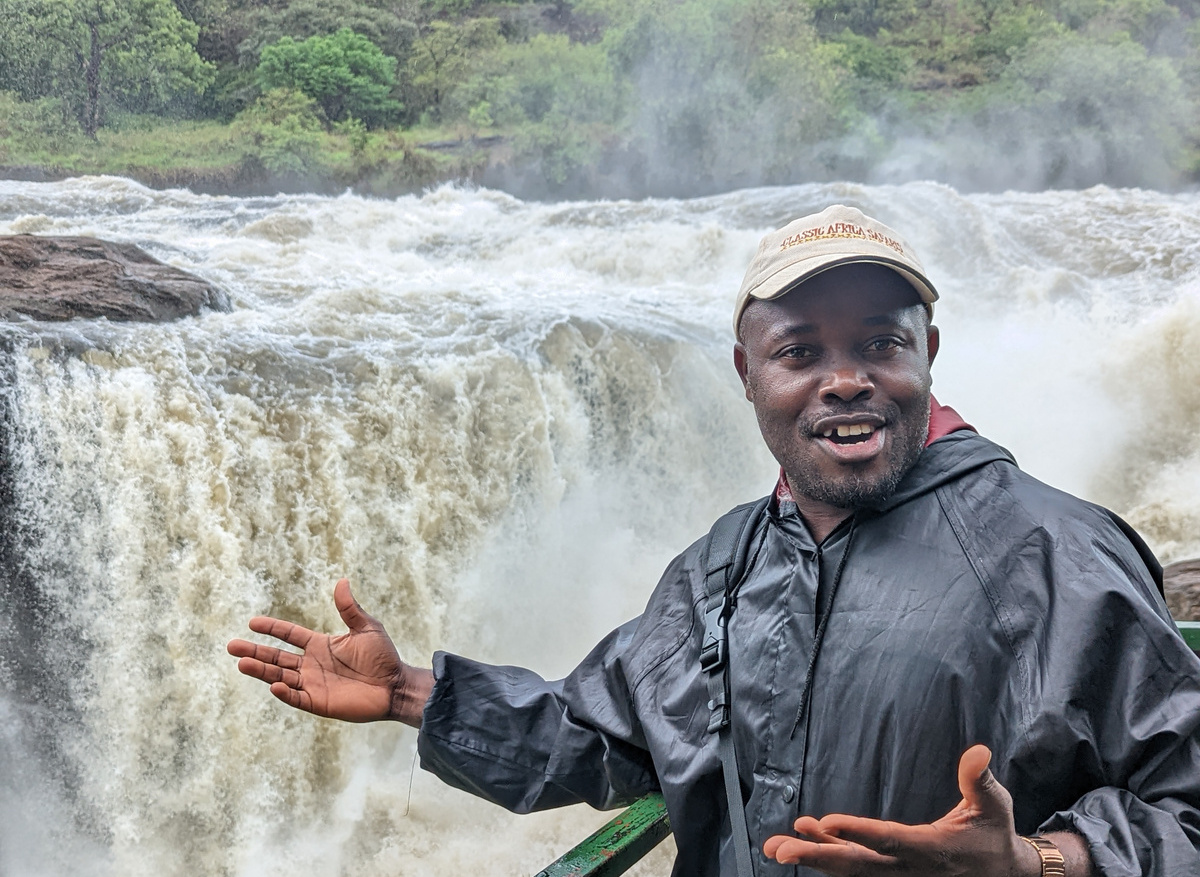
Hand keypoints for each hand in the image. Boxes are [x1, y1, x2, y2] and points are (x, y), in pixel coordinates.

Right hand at [227, 578, 433, 726]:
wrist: (395, 685)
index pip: (289, 635)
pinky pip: (296, 698)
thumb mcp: (366, 628)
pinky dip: (284, 693)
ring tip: (241, 663)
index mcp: (320, 645)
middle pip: (277, 657)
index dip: (272, 628)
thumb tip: (342, 581)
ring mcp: (313, 684)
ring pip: (280, 676)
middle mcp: (311, 664)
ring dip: (261, 671)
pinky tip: (273, 685)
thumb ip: (350, 608)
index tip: (252, 622)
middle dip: (255, 652)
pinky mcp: (318, 702)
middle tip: (232, 646)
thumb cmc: (383, 657)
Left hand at [762, 744, 1045, 875]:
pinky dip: (825, 852)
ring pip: (847, 869)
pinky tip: (801, 835)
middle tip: (781, 850)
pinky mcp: (889, 874)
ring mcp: (896, 876)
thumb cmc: (993, 833)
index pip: (890, 841)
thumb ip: (980, 780)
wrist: (1003, 875)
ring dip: (812, 856)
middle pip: (856, 865)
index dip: (859, 833)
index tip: (827, 822)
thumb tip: (978, 751)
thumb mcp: (995, 805)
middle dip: (817, 857)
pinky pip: (852, 867)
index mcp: (932, 850)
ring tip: (775, 847)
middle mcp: (908, 869)